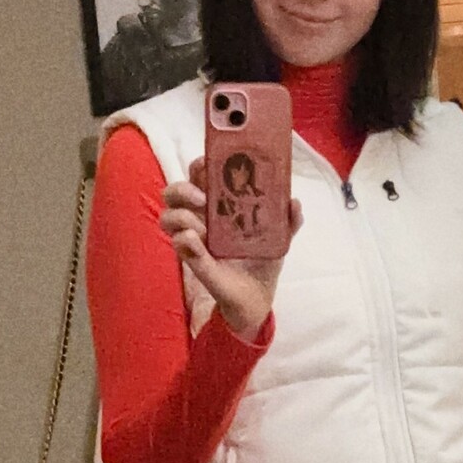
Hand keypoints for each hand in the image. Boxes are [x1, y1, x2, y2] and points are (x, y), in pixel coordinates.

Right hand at [160, 157, 302, 340]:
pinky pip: (178, 243)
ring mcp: (194, 238)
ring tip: (200, 226)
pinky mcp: (193, 259)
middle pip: (176, 191)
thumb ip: (290, 220)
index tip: (208, 164)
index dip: (200, 165)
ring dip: (180, 215)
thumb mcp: (281, 238)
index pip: (201, 176)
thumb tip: (294, 202)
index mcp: (220, 204)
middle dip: (183, 189)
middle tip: (202, 199)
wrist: (257, 297)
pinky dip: (183, 240)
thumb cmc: (263, 261)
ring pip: (169, 215)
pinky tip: (196, 240)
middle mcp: (202, 217)